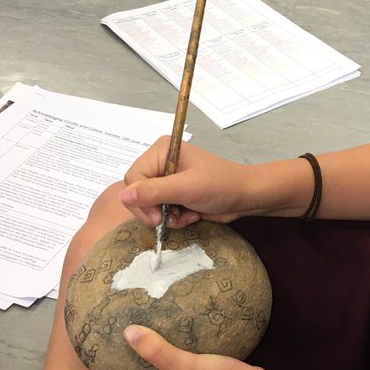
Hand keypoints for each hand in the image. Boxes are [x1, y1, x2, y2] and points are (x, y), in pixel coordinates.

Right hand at [120, 139, 254, 227]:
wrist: (246, 197)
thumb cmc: (222, 186)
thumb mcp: (187, 188)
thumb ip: (155, 192)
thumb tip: (123, 196)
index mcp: (161, 150)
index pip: (132, 178)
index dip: (141, 200)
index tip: (158, 216)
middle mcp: (160, 162)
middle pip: (136, 193)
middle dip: (154, 211)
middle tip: (172, 218)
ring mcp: (166, 178)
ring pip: (147, 205)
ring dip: (166, 217)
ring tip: (186, 215)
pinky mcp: (173, 193)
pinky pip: (160, 211)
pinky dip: (173, 218)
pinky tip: (190, 215)